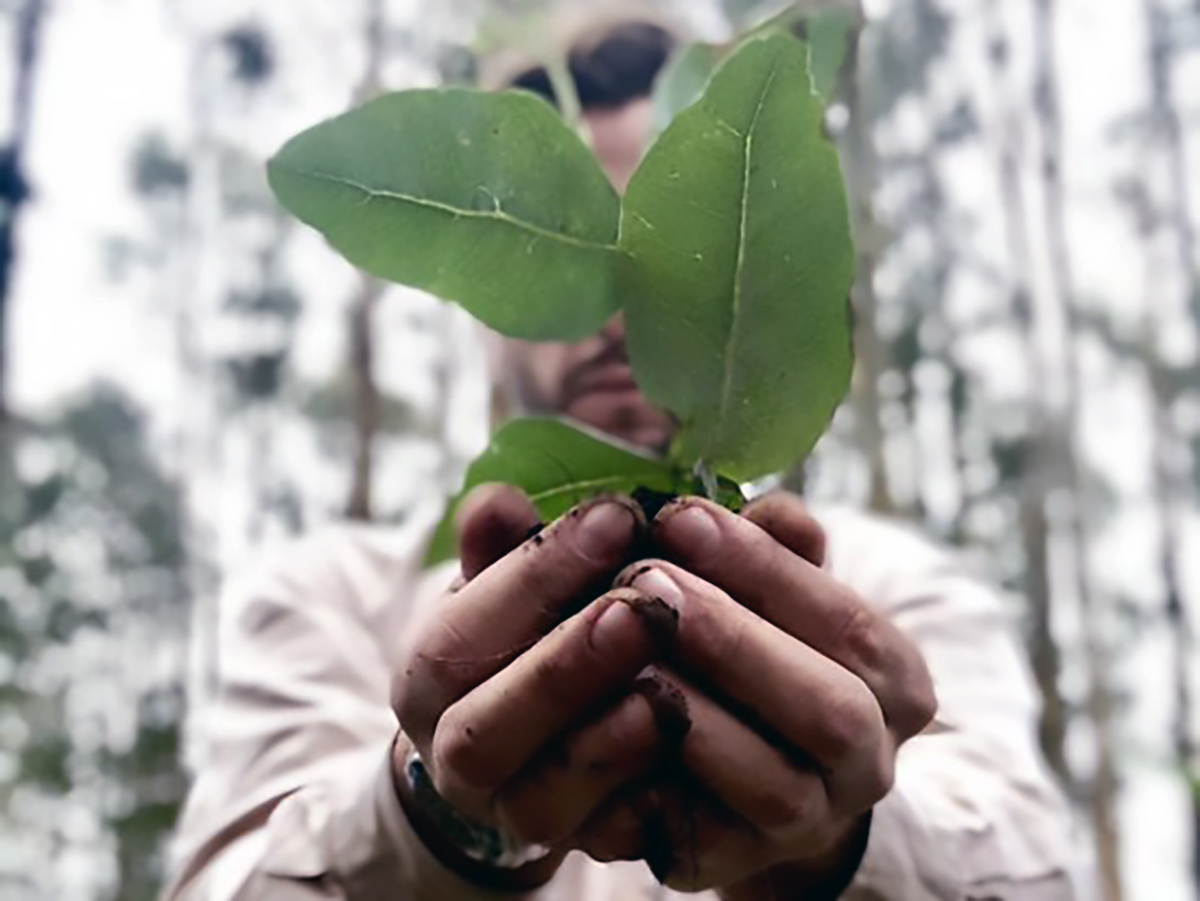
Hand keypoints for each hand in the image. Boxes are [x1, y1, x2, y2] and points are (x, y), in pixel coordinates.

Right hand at [392, 485, 678, 882]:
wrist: (531, 743)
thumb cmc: (529, 637)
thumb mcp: (512, 585)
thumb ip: (509, 548)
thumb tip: (495, 501)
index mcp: (430, 677)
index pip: (460, 631)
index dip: (536, 576)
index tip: (617, 517)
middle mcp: (456, 754)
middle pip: (487, 725)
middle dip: (566, 666)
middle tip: (642, 610)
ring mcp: (514, 812)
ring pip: (541, 798)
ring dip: (607, 744)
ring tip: (667, 693)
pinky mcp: (576, 848)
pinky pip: (607, 840)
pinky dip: (646, 803)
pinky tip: (689, 754)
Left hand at [572, 493, 936, 895]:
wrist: (749, 771)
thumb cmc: (758, 650)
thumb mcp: (775, 593)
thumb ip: (776, 550)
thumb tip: (774, 511)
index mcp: (894, 681)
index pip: (845, 620)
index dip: (763, 567)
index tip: (679, 517)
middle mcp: (870, 761)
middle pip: (828, 708)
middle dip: (731, 638)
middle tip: (645, 579)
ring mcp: (812, 824)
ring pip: (772, 784)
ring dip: (693, 714)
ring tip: (619, 649)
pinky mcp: (740, 862)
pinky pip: (700, 837)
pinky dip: (650, 784)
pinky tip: (598, 723)